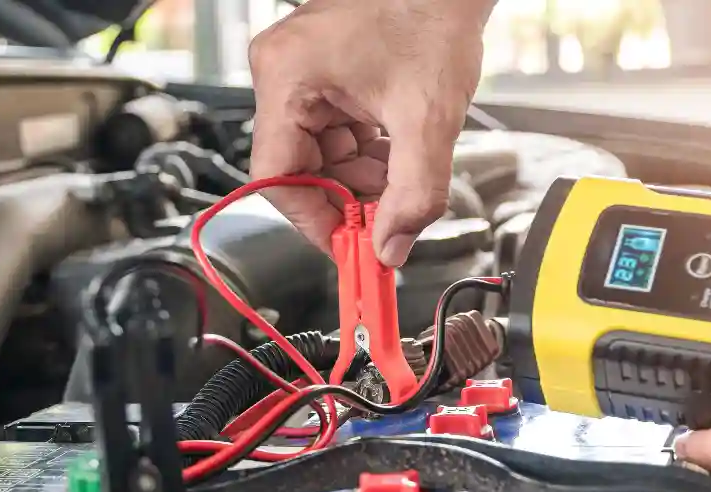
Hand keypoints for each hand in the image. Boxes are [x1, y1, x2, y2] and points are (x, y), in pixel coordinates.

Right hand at [248, 0, 494, 265]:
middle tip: (386, 224)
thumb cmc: (433, 14)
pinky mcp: (326, 75)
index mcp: (286, 78)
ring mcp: (303, 73)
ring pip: (322, 155)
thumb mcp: (428, 118)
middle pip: (300, 169)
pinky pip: (336, 134)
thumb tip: (392, 246)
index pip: (276, 177)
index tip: (347, 249)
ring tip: (402, 182)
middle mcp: (283, 74)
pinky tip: (397, 155)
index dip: (313, 221)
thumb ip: (415, 193)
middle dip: (347, 200)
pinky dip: (367, 155)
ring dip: (361, 179)